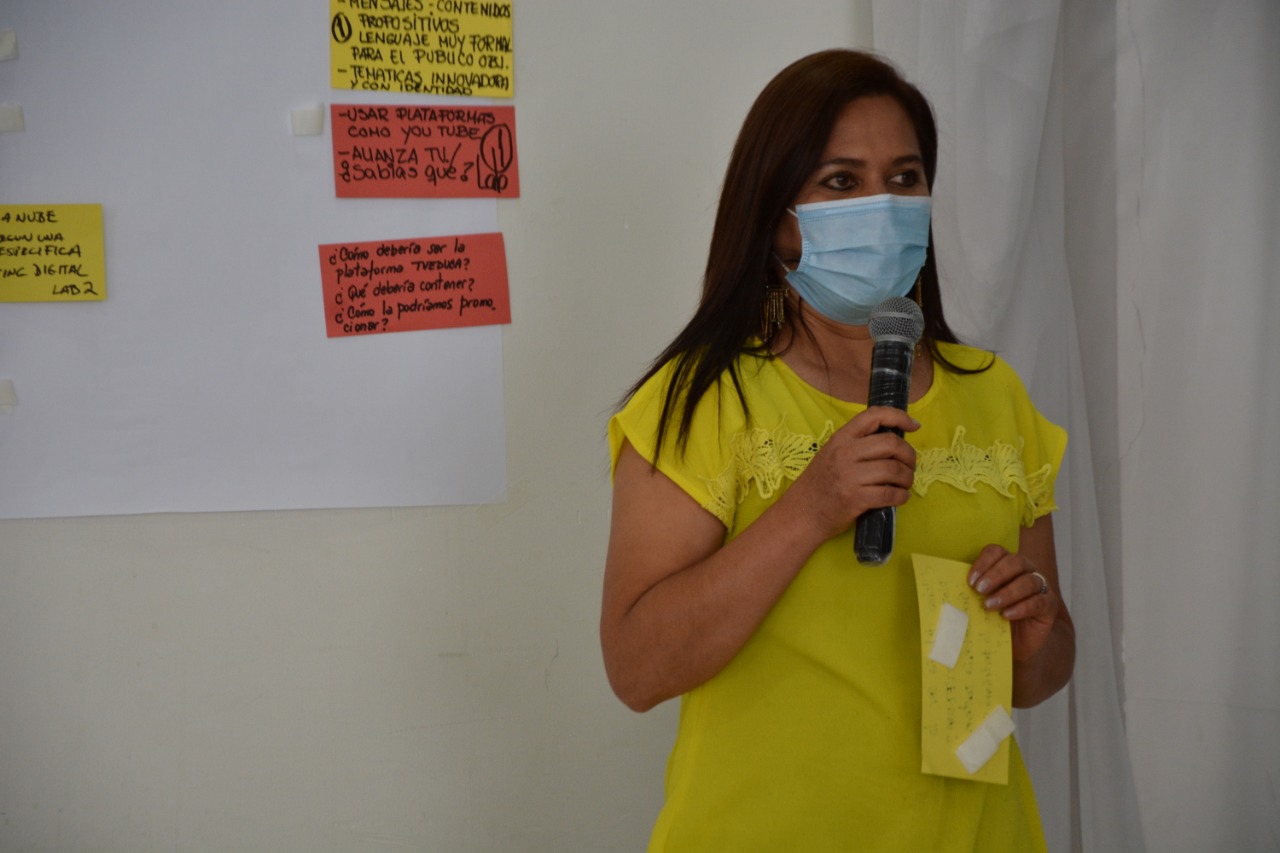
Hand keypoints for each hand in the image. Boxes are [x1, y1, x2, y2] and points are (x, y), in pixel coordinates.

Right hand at [784, 406, 918, 542]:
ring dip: (907, 478)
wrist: (802, 513)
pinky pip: (890, 494)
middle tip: (910, 465)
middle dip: (909, 455)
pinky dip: (901, 496)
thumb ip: (857, 445)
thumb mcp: (832, 454)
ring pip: (894, 470)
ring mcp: (850, 476)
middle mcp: (845, 453)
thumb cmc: (819, 483)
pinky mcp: (855, 499)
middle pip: (891, 444)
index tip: (914, 426)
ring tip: (905, 483)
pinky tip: (900, 497)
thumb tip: (893, 441)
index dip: (899, 417)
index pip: (874, 416)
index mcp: (841, 438)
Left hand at [967, 544, 1058, 661]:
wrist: (1017, 644)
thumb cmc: (995, 618)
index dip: (983, 563)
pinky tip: (1007, 615)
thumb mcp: (980, 602)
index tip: (970, 581)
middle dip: (995, 574)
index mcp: (1006, 564)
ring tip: (990, 606)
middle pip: (1015, 561)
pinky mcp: (1049, 605)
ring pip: (1028, 581)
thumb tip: (948, 588)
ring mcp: (1040, 587)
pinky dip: (1022, 607)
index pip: (996, 552)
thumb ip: (972, 592)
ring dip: (1007, 592)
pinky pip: (1039, 601)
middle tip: (979, 590)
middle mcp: (1026, 570)